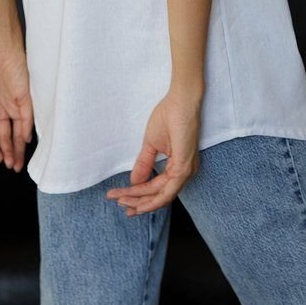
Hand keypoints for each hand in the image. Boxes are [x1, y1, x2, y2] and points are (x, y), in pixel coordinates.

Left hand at [0, 44, 33, 171]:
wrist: (2, 51)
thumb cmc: (19, 70)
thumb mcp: (26, 96)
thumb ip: (26, 118)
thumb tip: (27, 139)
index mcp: (17, 110)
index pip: (17, 135)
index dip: (18, 150)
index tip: (18, 165)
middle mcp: (3, 111)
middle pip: (3, 137)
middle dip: (7, 152)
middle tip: (9, 165)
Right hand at [106, 86, 202, 215]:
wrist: (179, 100)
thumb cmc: (169, 115)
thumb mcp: (151, 144)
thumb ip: (144, 164)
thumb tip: (134, 182)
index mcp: (179, 167)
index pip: (158, 188)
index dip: (138, 195)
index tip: (120, 198)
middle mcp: (184, 173)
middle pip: (158, 196)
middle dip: (136, 202)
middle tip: (119, 203)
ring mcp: (186, 171)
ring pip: (161, 197)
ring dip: (139, 200)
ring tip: (121, 201)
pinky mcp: (184, 168)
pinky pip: (167, 192)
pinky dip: (151, 199)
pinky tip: (137, 201)